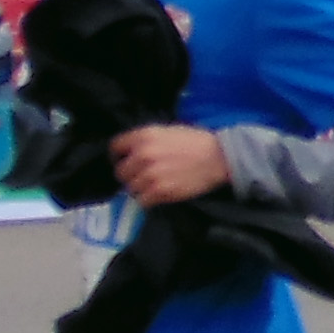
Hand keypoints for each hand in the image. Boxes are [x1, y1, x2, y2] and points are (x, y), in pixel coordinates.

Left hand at [111, 123, 228, 205]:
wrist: (218, 157)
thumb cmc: (196, 142)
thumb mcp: (167, 131)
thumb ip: (147, 140)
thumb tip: (132, 151)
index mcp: (144, 136)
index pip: (115, 147)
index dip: (119, 156)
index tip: (124, 162)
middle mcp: (143, 154)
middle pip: (121, 172)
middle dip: (129, 176)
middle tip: (141, 178)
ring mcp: (150, 174)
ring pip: (130, 188)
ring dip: (139, 190)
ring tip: (152, 187)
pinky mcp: (160, 191)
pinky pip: (142, 201)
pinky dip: (148, 201)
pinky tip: (158, 196)